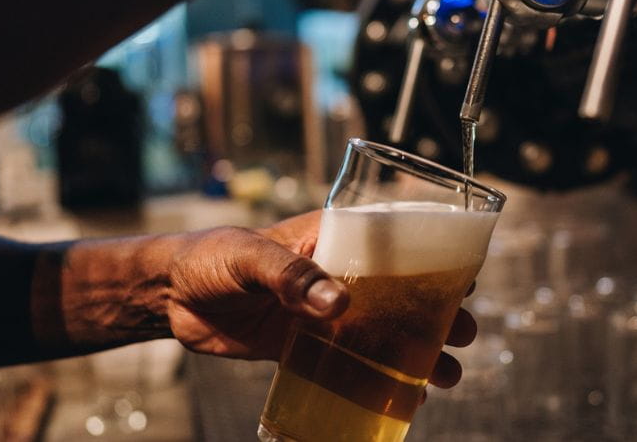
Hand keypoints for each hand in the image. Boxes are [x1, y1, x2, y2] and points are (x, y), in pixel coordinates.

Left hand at [166, 211, 477, 388]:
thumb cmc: (209, 258)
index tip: (467, 279)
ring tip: (445, 374)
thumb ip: (290, 276)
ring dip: (417, 350)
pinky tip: (403, 398)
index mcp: (331, 238)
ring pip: (383, 331)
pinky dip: (378, 379)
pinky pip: (351, 362)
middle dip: (438, 312)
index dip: (435, 257)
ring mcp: (323, 312)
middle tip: (465, 333)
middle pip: (401, 291)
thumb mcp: (248, 257)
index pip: (395, 241)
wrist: (169, 297)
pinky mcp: (306, 345)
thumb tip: (338, 304)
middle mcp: (337, 273)